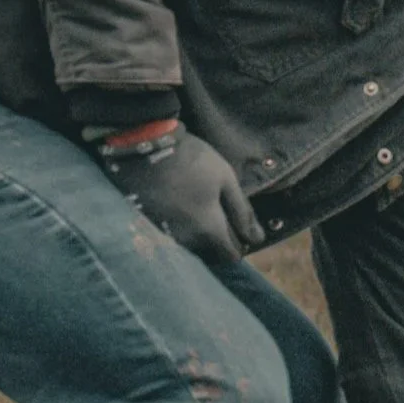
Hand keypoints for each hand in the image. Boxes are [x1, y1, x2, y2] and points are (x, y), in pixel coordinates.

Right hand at [91, 123, 265, 264]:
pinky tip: (175, 207)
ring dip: (195, 235)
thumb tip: (258, 239)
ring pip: (189, 247)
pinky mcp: (147, 227)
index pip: (231, 256)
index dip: (238, 244)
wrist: (145, 146)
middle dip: (217, 241)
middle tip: (215, 213)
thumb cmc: (191, 160)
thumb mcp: (225, 178)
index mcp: (209, 229)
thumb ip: (243, 211)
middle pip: (210, 254)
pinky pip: (170, 237)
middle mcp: (186, 240)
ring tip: (192, 207)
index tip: (236, 227)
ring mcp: (164, 236)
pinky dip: (176, 227)